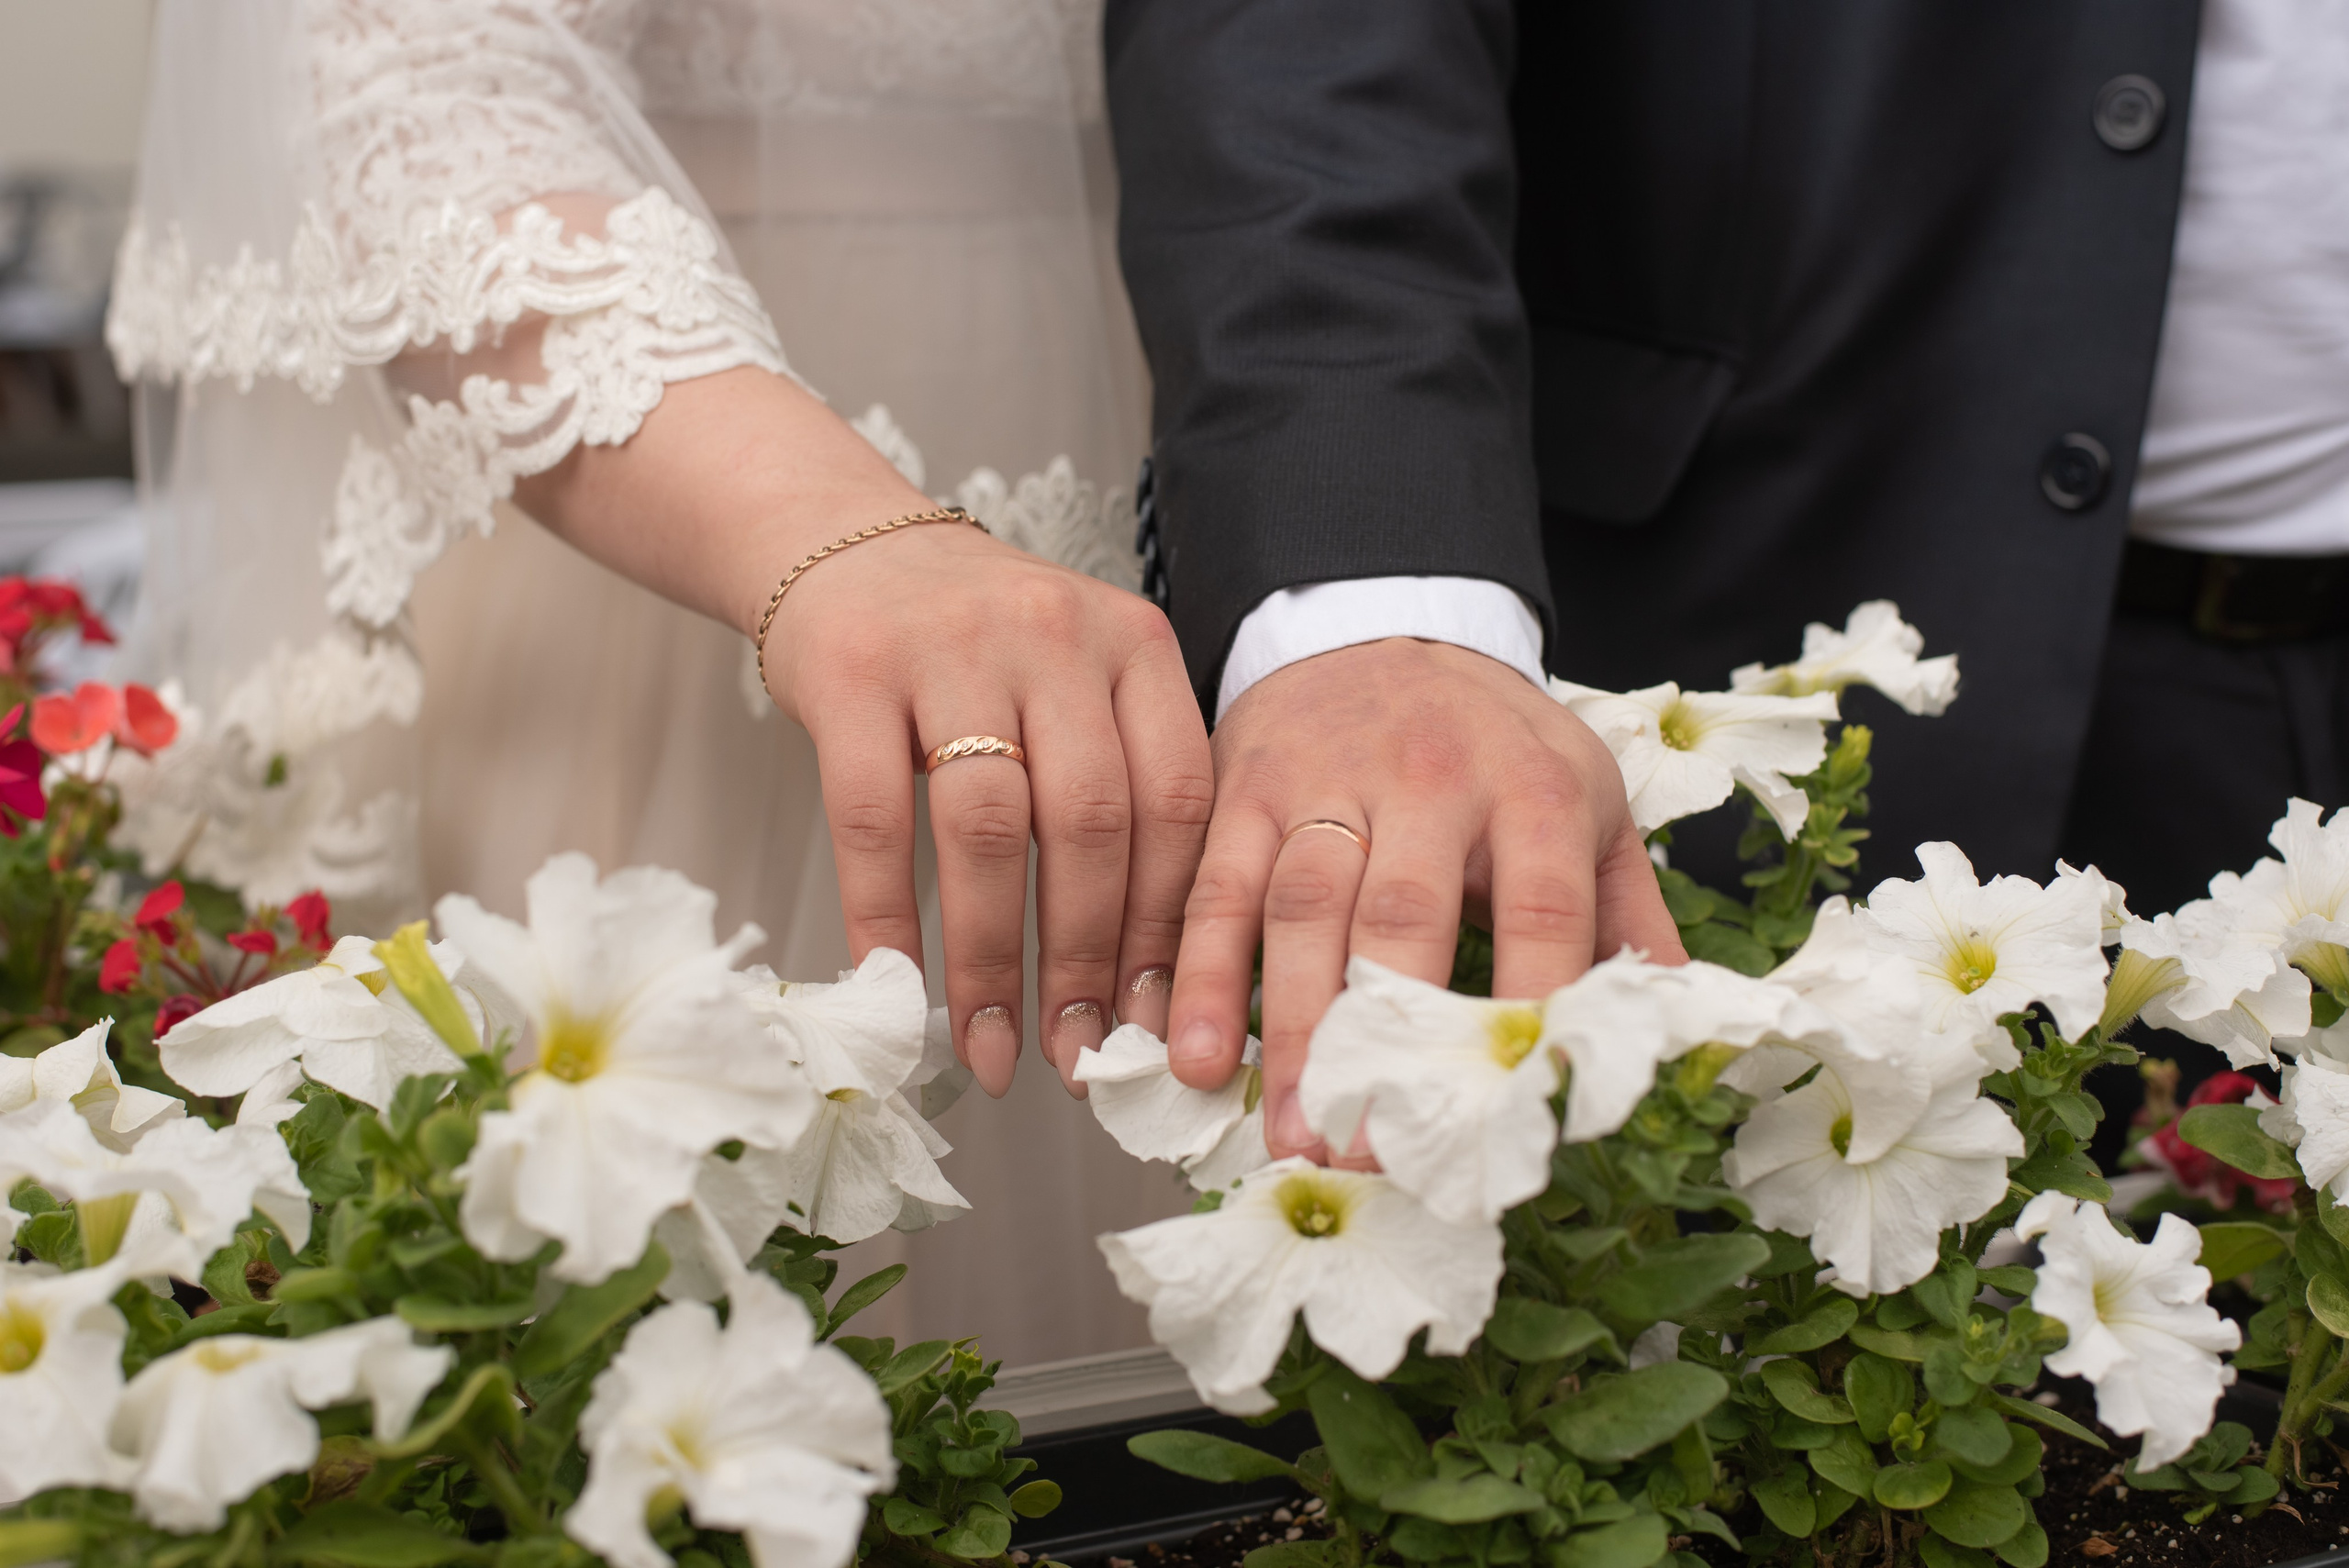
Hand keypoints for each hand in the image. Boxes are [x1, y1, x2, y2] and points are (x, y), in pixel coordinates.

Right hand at [763, 518, 1211, 1097]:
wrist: (848, 545)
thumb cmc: (978, 647)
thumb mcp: (1078, 682)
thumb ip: (1123, 786)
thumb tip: (1153, 973)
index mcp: (1133, 646)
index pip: (1177, 803)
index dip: (1168, 926)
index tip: (1153, 1023)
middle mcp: (1053, 636)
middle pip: (1091, 824)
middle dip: (1088, 961)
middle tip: (1077, 1058)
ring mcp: (950, 647)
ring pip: (989, 828)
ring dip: (993, 958)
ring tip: (992, 1047)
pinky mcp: (851, 671)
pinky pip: (872, 817)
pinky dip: (883, 915)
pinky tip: (894, 985)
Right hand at [1165, 637, 1683, 1159]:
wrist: (1382, 625)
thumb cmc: (1493, 744)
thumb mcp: (1585, 798)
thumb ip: (1625, 909)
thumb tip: (1674, 1019)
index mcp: (1532, 786)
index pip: (1544, 904)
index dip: (1532, 1003)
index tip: (1517, 1103)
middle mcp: (1429, 774)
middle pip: (1403, 914)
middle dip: (1387, 1040)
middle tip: (1375, 1150)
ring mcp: (1328, 778)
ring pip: (1302, 906)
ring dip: (1291, 1028)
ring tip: (1291, 1131)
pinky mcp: (1245, 787)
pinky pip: (1216, 888)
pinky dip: (1201, 976)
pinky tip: (1196, 1053)